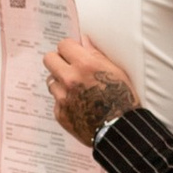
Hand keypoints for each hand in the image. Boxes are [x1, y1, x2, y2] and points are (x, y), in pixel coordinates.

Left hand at [45, 34, 138, 148]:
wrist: (120, 130)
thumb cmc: (123, 99)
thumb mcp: (116, 71)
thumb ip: (95, 54)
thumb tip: (83, 41)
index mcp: (84, 65)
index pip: (63, 45)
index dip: (70, 48)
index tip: (74, 53)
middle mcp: (70, 79)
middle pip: (49, 59)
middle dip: (58, 61)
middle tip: (69, 67)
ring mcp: (63, 98)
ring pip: (51, 81)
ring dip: (60, 82)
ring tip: (76, 89)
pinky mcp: (60, 114)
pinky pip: (56, 101)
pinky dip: (64, 101)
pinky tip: (79, 105)